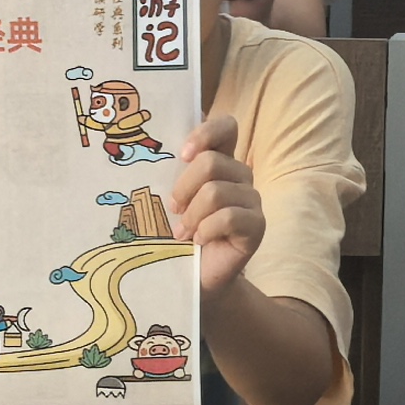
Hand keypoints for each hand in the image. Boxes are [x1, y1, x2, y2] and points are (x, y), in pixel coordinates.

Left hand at [167, 115, 263, 300]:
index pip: (225, 127)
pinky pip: (229, 217)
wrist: (193, 278)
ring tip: (182, 232)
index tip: (181, 155)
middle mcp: (240, 175)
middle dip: (184, 187)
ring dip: (192, 215)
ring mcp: (251, 199)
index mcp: (220, 160)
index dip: (205, 133)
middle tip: (174, 209)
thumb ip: (168, 170)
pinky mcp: (256, 225)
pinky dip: (206, 230)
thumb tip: (148, 142)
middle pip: (211, 162)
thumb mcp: (169, 198)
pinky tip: (199, 241)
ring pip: (216, 192)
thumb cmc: (177, 235)